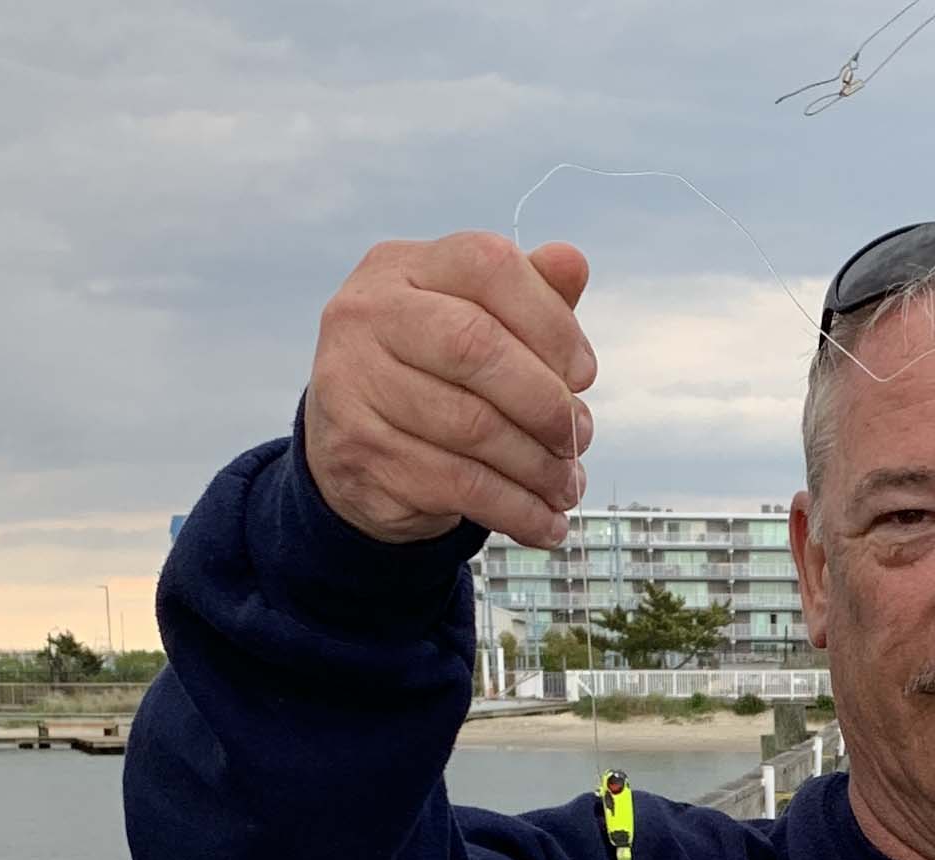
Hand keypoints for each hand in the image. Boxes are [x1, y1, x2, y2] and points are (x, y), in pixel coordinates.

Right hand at [304, 233, 597, 545]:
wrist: (351, 448)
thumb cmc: (431, 376)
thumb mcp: (474, 323)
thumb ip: (524, 295)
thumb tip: (571, 262)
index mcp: (401, 267)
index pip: (487, 265)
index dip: (551, 321)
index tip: (583, 374)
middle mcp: (366, 315)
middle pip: (476, 346)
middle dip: (546, 401)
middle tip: (579, 437)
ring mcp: (355, 383)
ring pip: (472, 427)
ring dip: (538, 467)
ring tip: (568, 485)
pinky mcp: (362, 452)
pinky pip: (460, 486)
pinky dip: (517, 510)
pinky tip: (546, 523)